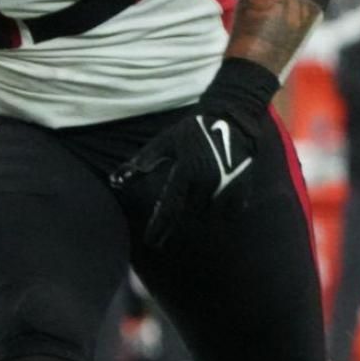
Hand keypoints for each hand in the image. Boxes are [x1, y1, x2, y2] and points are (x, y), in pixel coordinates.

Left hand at [110, 59, 278, 248]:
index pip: (170, 209)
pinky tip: (215, 207)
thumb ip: (143, 160)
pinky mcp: (242, 186)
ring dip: (199, 216)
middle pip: (190, 215)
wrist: (232, 118)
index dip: (160, 229)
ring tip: (192, 213)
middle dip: (179, 221)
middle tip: (170, 224)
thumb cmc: (194, 129)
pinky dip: (222, 212)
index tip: (153, 242)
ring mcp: (227, 186)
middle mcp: (207, 182)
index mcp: (187, 172)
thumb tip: (117, 178)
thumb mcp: (165, 141)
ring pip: (209, 215)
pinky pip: (231, 211)